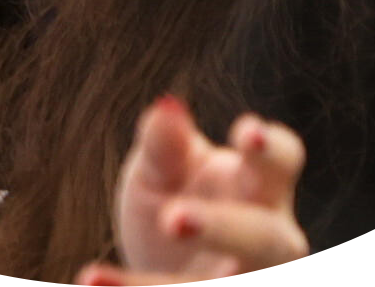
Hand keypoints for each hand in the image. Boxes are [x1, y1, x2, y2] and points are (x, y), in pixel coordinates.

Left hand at [75, 95, 310, 285]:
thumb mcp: (163, 168)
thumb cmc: (171, 196)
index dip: (271, 148)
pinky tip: (90, 279)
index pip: (283, 161)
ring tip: (113, 266)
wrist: (158, 262)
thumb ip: (165, 143)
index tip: (245, 133)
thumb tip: (165, 106)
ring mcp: (244, 281)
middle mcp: (269, 240)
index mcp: (260, 185)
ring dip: (169, 286)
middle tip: (173, 219)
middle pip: (262, 237)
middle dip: (222, 228)